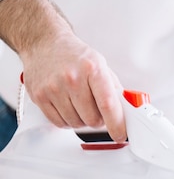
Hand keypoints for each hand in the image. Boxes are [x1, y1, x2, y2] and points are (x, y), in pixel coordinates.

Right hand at [0, 0, 125, 142]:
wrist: (45, 44)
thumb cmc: (75, 56)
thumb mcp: (101, 66)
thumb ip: (114, 89)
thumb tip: (127, 111)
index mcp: (92, 69)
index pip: (108, 104)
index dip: (117, 124)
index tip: (120, 134)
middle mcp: (72, 78)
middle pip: (92, 119)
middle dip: (98, 119)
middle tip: (96, 109)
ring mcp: (54, 88)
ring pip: (76, 124)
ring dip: (82, 119)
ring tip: (80, 103)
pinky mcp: (40, 96)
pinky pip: (59, 123)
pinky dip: (68, 120)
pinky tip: (68, 106)